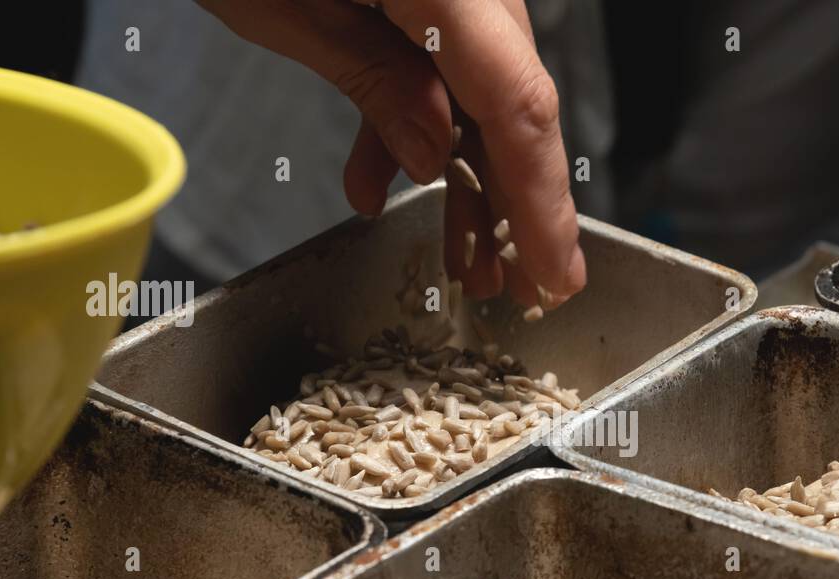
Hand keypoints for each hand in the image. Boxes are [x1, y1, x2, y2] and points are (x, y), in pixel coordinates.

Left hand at [198, 0, 585, 306]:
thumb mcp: (282, 4)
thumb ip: (373, 79)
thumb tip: (435, 159)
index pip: (517, 105)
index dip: (543, 204)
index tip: (557, 275)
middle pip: (514, 103)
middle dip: (513, 206)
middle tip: (519, 289)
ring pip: (481, 93)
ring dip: (466, 179)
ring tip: (459, 261)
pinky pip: (440, 64)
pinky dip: (414, 124)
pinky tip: (378, 180)